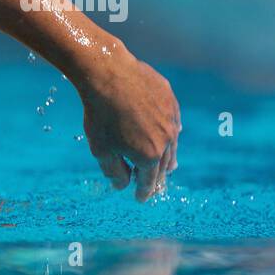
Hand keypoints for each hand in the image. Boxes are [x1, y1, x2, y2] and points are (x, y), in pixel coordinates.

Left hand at [78, 50, 180, 201]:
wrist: (108, 76)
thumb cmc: (100, 115)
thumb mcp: (101, 149)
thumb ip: (114, 171)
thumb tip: (121, 186)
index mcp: (149, 156)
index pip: (148, 181)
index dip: (143, 192)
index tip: (140, 199)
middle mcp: (167, 139)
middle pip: (163, 165)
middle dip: (157, 177)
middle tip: (152, 185)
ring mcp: (171, 119)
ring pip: (172, 144)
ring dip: (167, 157)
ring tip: (167, 167)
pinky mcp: (170, 101)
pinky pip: (173, 122)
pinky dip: (170, 133)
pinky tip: (170, 136)